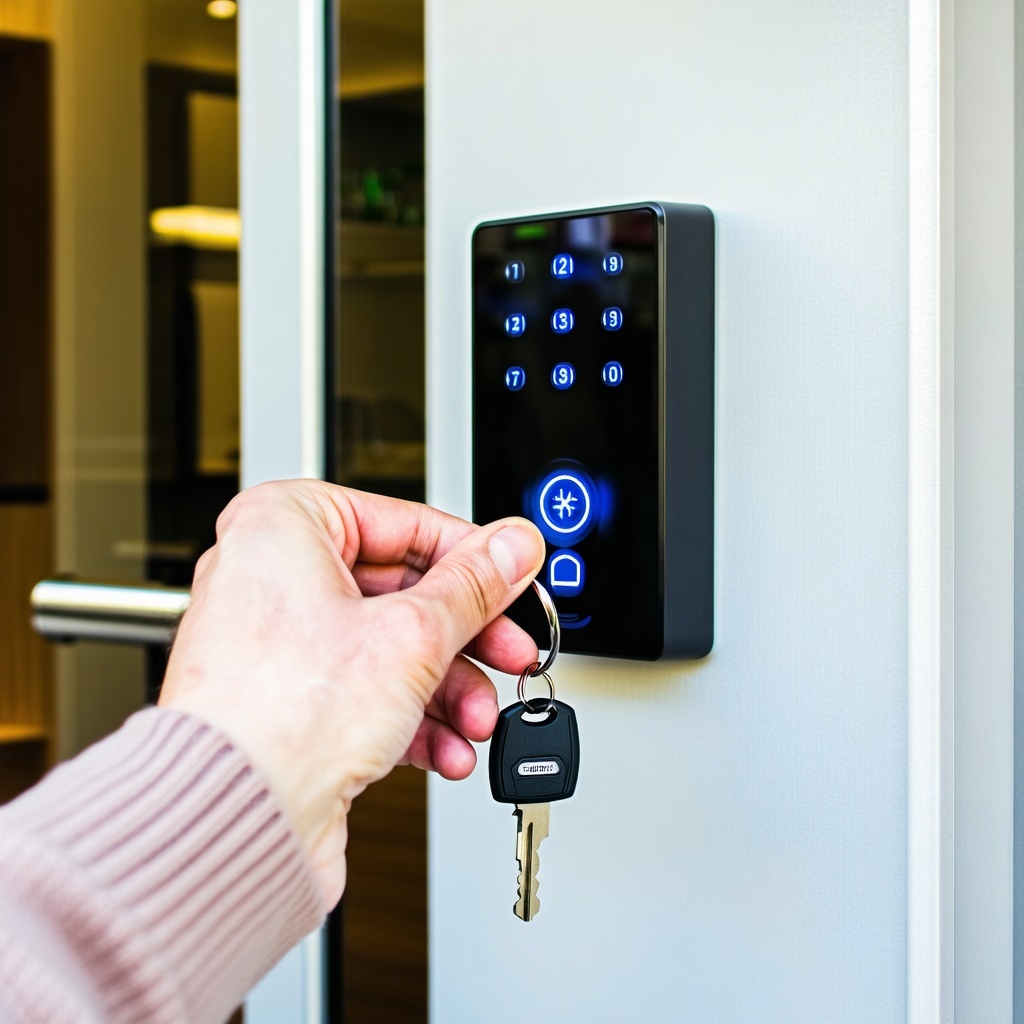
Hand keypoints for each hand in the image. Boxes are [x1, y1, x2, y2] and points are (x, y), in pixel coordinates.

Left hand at [158, 480, 544, 905]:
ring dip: (447, 688)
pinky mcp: (287, 700)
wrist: (233, 822)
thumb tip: (513, 546)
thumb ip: (474, 585)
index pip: (406, 523)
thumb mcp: (411, 635)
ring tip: (478, 717)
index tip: (515, 579)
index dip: (474, 558)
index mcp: (282, 526)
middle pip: (402, 591)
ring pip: (389, 647)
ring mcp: (277, 642)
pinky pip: (365, 691)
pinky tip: (448, 746)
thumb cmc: (278, 719)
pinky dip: (412, 718)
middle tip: (510, 652)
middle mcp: (271, 576)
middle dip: (465, 638)